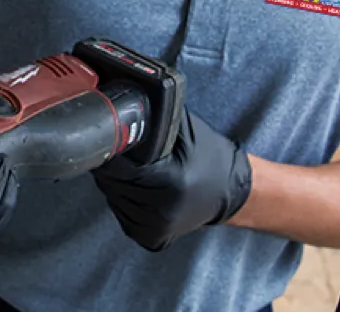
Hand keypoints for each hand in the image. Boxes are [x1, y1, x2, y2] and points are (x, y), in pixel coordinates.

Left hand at [91, 110, 251, 251]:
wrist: (228, 192)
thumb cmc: (207, 155)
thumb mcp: (183, 129)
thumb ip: (153, 118)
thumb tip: (123, 100)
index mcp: (172, 182)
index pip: (121, 166)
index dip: (111, 148)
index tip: (110, 136)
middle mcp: (161, 212)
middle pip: (113, 182)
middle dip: (112, 163)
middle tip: (122, 148)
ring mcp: (155, 230)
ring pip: (113, 197)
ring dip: (116, 180)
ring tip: (134, 167)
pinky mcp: (150, 239)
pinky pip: (122, 211)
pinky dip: (124, 197)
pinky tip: (139, 186)